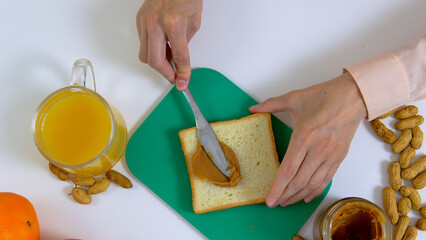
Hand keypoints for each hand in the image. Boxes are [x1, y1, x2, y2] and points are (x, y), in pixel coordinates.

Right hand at [136, 0, 202, 89]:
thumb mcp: (195, 21)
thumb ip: (186, 43)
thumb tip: (180, 60)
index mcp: (173, 22)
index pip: (179, 56)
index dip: (182, 73)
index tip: (183, 82)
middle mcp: (155, 22)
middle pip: (155, 61)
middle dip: (165, 74)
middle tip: (174, 77)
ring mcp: (144, 21)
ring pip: (145, 55)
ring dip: (157, 62)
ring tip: (169, 59)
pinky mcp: (139, 19)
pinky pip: (142, 43)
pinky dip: (152, 49)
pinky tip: (162, 46)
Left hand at [249, 72, 366, 206]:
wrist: (354, 96)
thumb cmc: (325, 96)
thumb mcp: (294, 98)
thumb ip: (271, 104)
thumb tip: (253, 107)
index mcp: (304, 136)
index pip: (288, 170)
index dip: (277, 187)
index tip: (269, 199)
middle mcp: (318, 150)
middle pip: (298, 181)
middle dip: (285, 195)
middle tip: (274, 203)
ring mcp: (330, 156)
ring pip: (312, 184)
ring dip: (298, 196)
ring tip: (286, 202)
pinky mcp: (339, 158)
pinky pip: (326, 179)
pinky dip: (315, 190)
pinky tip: (306, 196)